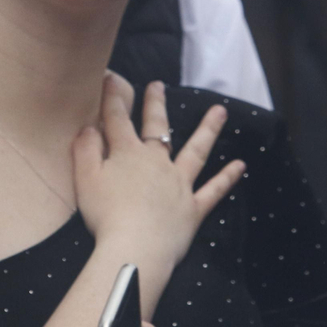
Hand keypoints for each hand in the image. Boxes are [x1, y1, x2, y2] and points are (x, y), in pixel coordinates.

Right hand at [73, 78, 242, 269]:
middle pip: (158, 127)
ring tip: (220, 111)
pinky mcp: (192, 209)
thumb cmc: (105, 215)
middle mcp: (157, 163)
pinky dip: (227, 178)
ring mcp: (179, 184)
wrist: (134, 248)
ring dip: (208, 130)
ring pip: (196, 151)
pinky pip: (213, 191)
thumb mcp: (85, 179)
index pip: (117, 120)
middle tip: (158, 85)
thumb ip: (86, 149)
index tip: (111, 79)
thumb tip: (89, 126)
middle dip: (156, 104)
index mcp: (128, 154)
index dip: (113, 99)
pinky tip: (240, 165)